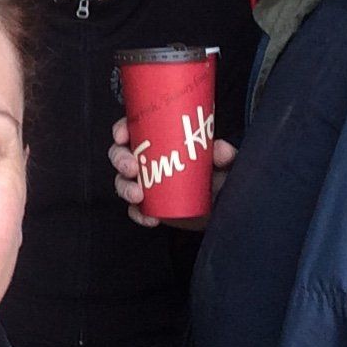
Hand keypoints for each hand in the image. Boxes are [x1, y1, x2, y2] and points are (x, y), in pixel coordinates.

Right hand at [110, 117, 236, 229]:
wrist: (223, 208)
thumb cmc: (219, 176)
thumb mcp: (225, 162)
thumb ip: (226, 155)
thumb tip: (220, 150)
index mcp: (160, 140)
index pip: (134, 128)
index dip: (122, 129)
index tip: (122, 135)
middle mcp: (148, 159)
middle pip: (121, 154)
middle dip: (120, 159)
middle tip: (133, 168)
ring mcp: (146, 184)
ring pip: (122, 181)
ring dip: (125, 187)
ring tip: (138, 195)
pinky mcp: (149, 207)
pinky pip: (135, 210)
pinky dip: (138, 214)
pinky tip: (150, 219)